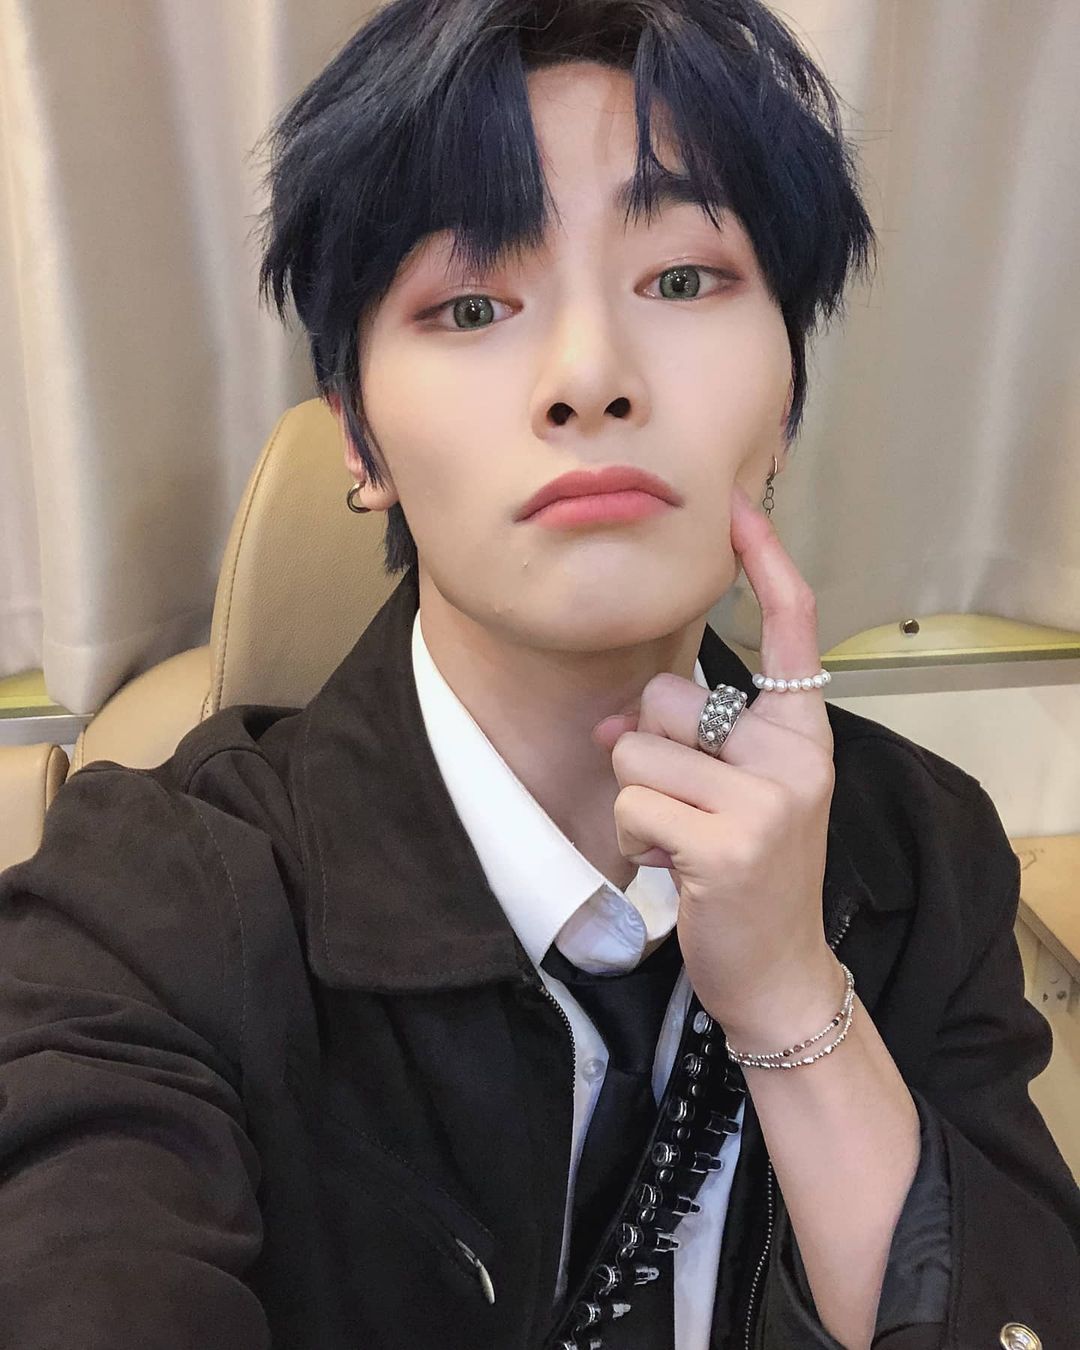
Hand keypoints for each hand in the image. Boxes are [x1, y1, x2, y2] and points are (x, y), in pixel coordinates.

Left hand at [591, 482, 840, 1042]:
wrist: (778, 971)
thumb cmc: (750, 874)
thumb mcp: (738, 794)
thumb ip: (689, 741)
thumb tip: (612, 718)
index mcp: (804, 732)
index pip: (791, 628)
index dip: (765, 563)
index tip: (736, 507)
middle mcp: (794, 755)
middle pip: (667, 694)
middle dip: (650, 748)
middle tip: (687, 805)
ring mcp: (766, 799)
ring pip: (637, 748)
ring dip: (639, 799)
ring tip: (681, 840)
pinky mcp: (726, 843)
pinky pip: (633, 803)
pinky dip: (636, 839)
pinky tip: (673, 869)